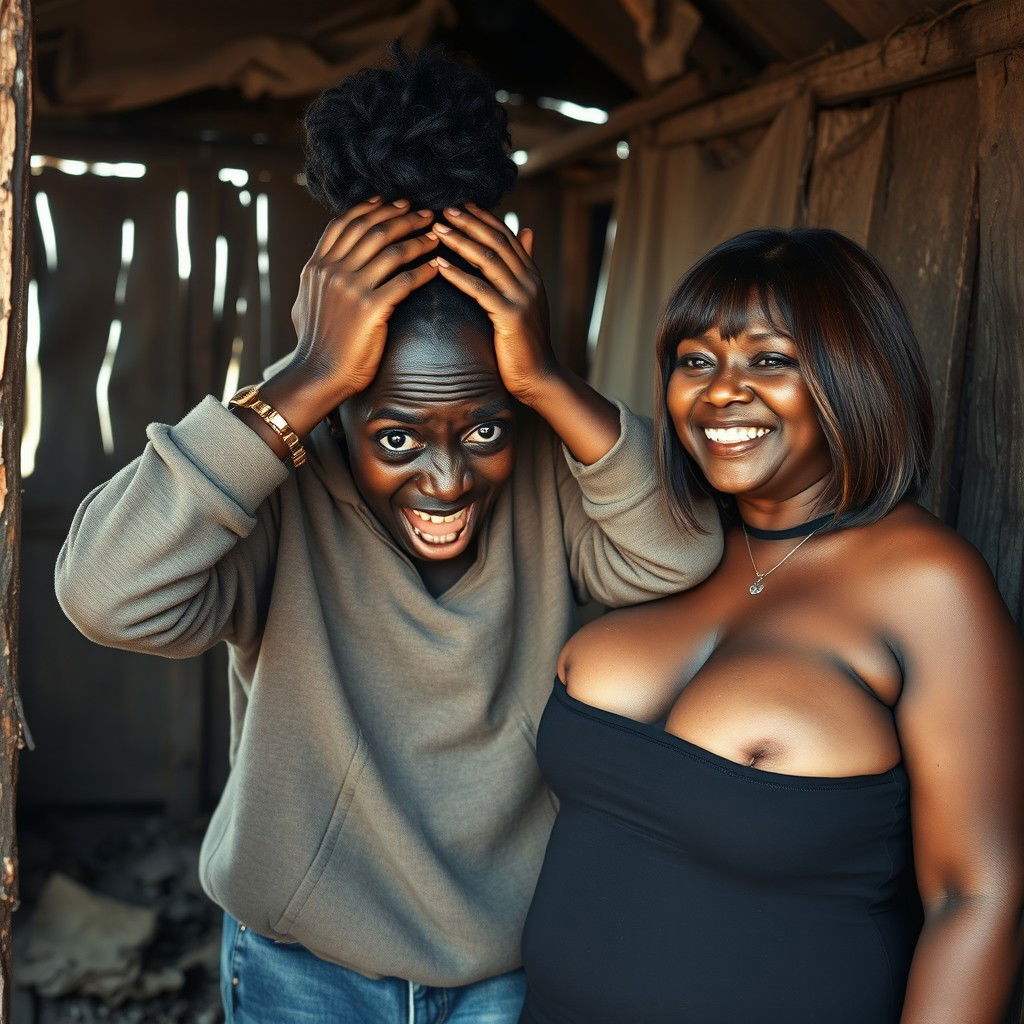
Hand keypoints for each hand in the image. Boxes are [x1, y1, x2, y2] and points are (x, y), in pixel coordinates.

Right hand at [287, 197, 439, 408]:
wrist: (318, 375)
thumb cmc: (315, 345)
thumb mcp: (304, 303)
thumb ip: (316, 279)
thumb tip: (319, 265)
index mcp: (317, 266)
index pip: (345, 224)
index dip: (371, 208)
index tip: (393, 202)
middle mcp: (333, 271)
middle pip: (372, 230)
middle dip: (402, 217)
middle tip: (424, 213)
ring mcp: (351, 289)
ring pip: (391, 250)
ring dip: (418, 238)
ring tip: (436, 235)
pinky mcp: (371, 309)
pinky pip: (404, 280)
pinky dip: (423, 270)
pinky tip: (438, 267)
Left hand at [430, 202, 558, 404]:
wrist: (539, 377)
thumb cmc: (525, 342)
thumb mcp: (527, 299)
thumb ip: (523, 265)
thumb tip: (526, 231)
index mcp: (531, 274)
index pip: (505, 235)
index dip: (482, 217)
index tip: (458, 203)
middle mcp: (529, 280)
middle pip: (496, 241)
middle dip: (469, 222)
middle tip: (443, 208)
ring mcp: (521, 297)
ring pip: (488, 260)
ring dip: (460, 241)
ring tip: (437, 230)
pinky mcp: (511, 316)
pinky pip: (480, 289)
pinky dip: (458, 275)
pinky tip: (439, 265)